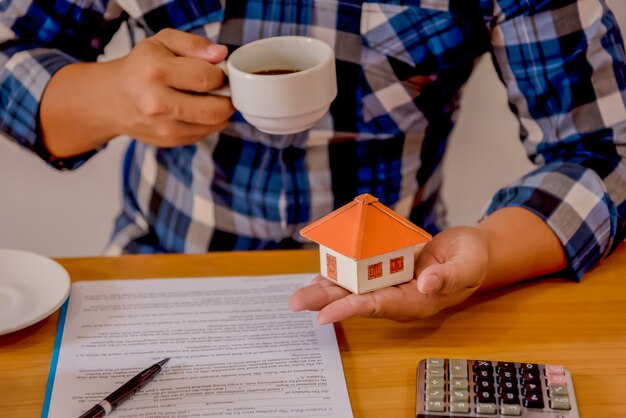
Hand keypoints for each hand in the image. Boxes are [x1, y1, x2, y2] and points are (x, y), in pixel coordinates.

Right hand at [109, 28, 234, 145]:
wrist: (113, 99)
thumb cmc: (141, 67)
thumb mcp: (163, 42)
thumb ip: (193, 43)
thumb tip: (220, 54)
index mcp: (155, 72)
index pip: (207, 78)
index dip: (220, 74)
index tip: (217, 71)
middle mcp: (157, 104)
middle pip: (216, 109)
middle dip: (227, 97)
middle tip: (221, 87)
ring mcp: (163, 128)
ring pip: (215, 125)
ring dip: (219, 111)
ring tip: (207, 97)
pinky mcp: (169, 142)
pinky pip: (205, 133)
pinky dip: (207, 122)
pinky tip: (194, 109)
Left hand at [288, 226, 489, 322]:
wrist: (468, 251)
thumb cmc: (472, 259)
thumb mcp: (468, 264)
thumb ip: (450, 277)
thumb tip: (426, 284)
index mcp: (416, 302)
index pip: (378, 307)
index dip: (349, 311)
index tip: (324, 316)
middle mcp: (397, 297)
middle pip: (356, 301)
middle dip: (325, 302)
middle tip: (295, 303)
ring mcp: (389, 284)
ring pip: (352, 289)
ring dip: (325, 290)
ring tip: (298, 294)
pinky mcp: (385, 270)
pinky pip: (358, 274)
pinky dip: (338, 272)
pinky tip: (319, 274)